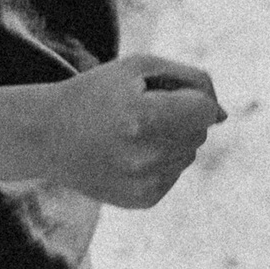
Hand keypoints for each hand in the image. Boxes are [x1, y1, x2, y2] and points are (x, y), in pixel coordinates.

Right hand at [44, 53, 224, 207]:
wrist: (46, 136)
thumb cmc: (98, 93)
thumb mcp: (141, 68)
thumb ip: (193, 82)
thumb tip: (222, 116)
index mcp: (143, 118)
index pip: (206, 109)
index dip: (191, 97)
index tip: (163, 94)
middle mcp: (145, 157)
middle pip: (200, 131)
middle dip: (180, 116)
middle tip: (138, 112)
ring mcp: (144, 184)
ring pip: (190, 152)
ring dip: (171, 139)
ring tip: (130, 133)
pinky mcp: (143, 200)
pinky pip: (175, 172)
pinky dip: (161, 160)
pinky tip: (129, 154)